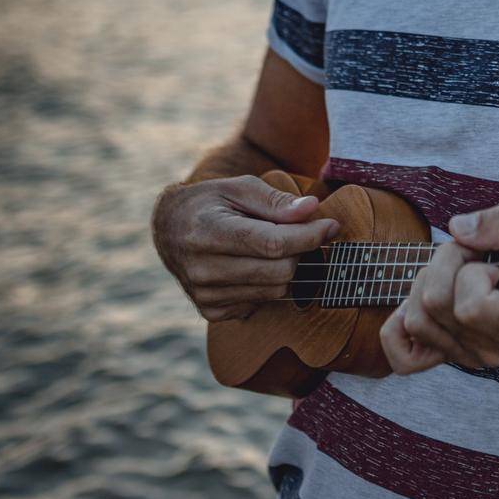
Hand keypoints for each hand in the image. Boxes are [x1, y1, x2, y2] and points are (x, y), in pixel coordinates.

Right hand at [150, 175, 340, 320]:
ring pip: (275, 290)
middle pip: (279, 272)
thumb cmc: (209, 202)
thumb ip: (275, 201)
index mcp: (208, 232)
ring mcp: (206, 295)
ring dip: (289, 268)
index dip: (308, 236)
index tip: (330, 225)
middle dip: (302, 251)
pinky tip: (257, 263)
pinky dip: (269, 283)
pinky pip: (261, 302)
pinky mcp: (211, 311)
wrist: (167, 229)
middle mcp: (204, 269)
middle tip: (306, 232)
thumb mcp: (238, 187)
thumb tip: (311, 209)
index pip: (272, 244)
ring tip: (280, 244)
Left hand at [379, 204, 498, 374]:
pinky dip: (400, 327)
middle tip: (474, 256)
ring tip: (458, 272)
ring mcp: (469, 356)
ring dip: (428, 282)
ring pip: (416, 319)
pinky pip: (402, 356)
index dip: (474, 273)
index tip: (496, 263)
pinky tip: (423, 301)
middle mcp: (493, 350)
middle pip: (435, 303)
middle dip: (447, 263)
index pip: (471, 308)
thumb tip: (457, 229)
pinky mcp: (450, 355)